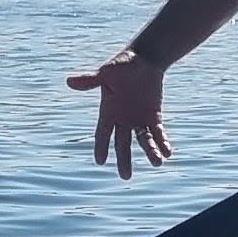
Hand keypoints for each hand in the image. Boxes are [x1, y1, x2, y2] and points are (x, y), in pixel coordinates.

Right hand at [67, 49, 171, 176]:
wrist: (143, 60)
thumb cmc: (121, 65)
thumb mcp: (106, 73)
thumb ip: (90, 80)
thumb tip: (69, 81)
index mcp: (108, 111)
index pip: (103, 133)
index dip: (101, 147)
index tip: (100, 161)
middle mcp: (122, 120)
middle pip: (122, 144)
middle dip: (124, 160)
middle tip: (126, 176)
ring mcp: (138, 120)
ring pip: (143, 140)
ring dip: (150, 152)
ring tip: (157, 162)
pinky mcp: (153, 117)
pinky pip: (158, 132)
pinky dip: (162, 142)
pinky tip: (167, 152)